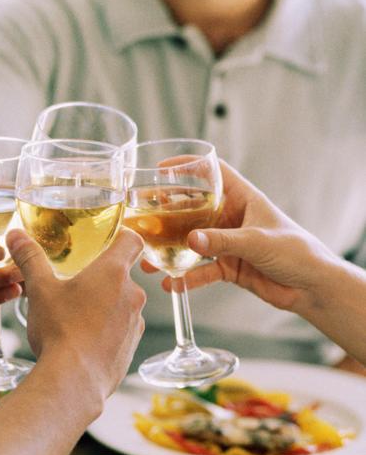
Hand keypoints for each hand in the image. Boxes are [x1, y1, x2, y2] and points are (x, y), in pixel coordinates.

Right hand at [7, 228, 145, 396]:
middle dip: (101, 276)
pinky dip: (106, 330)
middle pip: (122, 274)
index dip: (121, 236)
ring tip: (74, 316)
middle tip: (74, 283)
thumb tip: (15, 234)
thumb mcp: (39, 289)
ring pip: (121, 303)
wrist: (73, 381)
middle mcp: (132, 294)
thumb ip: (30, 258)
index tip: (106, 240)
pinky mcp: (131, 347)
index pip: (132, 240)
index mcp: (113, 272)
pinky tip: (82, 340)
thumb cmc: (59, 329)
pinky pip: (121, 330)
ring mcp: (134, 323)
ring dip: (104, 304)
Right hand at [144, 161, 338, 313]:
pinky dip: (186, 278)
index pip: (213, 174)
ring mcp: (227, 242)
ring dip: (170, 251)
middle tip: (142, 216)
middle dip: (167, 213)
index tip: (162, 168)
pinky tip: (171, 284)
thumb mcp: (258, 241)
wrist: (312, 287)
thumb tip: (191, 240)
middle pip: (192, 209)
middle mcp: (231, 218)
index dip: (189, 167)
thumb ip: (223, 241)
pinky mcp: (227, 266)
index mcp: (242, 199)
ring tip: (149, 259)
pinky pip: (201, 270)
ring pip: (191, 242)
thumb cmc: (297, 252)